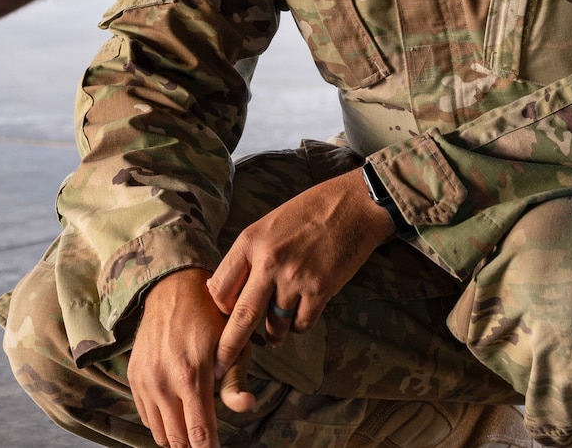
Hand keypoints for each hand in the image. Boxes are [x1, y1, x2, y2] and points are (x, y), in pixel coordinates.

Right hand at [129, 269, 226, 447]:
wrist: (172, 290)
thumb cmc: (210, 317)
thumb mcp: (231, 344)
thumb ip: (235, 381)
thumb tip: (246, 406)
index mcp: (191, 375)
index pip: (198, 432)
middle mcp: (163, 381)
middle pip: (178, 439)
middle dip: (194, 445)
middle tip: (207, 439)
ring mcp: (145, 380)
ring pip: (160, 433)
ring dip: (177, 436)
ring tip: (193, 424)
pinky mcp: (133, 377)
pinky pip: (146, 417)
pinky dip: (162, 422)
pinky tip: (176, 410)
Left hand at [205, 169, 394, 411]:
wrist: (354, 205)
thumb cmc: (309, 212)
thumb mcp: (268, 224)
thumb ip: (248, 255)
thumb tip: (227, 290)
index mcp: (250, 241)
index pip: (220, 288)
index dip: (219, 309)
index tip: (222, 320)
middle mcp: (268, 261)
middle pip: (241, 317)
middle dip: (228, 347)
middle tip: (218, 367)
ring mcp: (295, 277)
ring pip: (274, 324)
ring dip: (273, 333)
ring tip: (276, 331)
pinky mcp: (320, 289)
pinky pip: (301, 323)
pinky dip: (298, 324)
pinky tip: (302, 312)